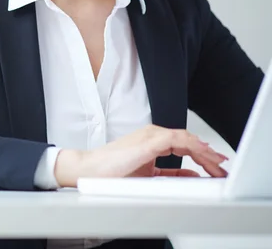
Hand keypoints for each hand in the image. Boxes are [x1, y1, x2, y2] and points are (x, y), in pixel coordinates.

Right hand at [54, 124, 228, 186]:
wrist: (90, 170)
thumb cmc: (110, 173)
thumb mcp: (146, 176)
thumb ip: (168, 175)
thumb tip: (190, 177)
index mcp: (151, 141)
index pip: (183, 145)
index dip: (201, 155)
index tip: (215, 165)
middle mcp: (152, 135)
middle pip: (188, 141)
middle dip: (208, 155)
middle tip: (222, 167)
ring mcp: (150, 136)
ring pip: (186, 139)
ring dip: (204, 152)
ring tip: (217, 164)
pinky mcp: (148, 142)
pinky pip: (177, 140)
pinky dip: (192, 146)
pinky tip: (202, 155)